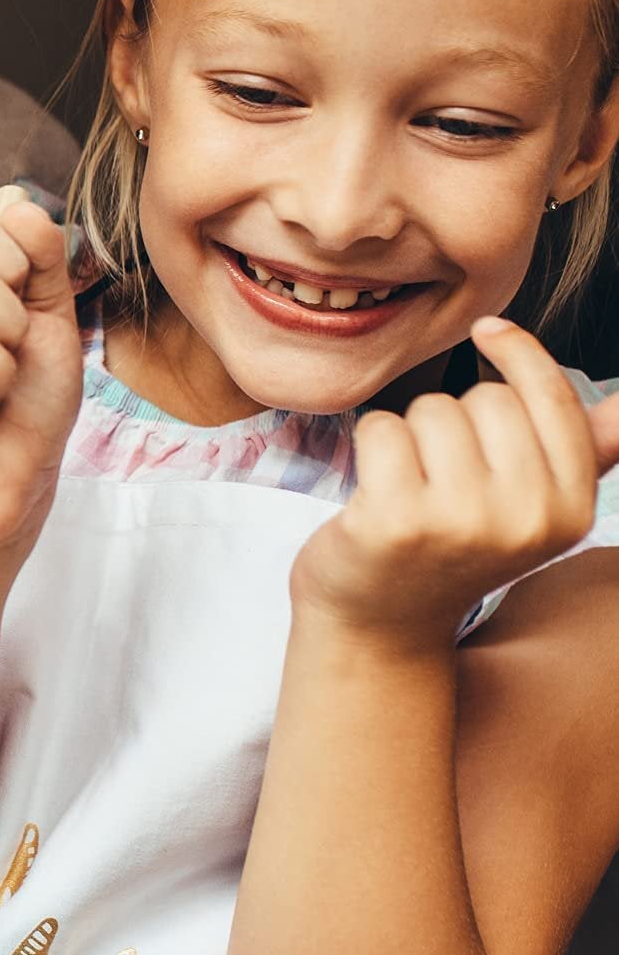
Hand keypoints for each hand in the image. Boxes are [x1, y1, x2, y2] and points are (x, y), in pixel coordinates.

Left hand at [292, 318, 618, 643]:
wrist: (381, 625)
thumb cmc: (450, 551)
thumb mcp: (530, 512)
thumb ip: (585, 456)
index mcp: (571, 509)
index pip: (551, 396)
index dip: (517, 352)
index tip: (488, 328)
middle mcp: (527, 518)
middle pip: (484, 399)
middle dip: (453, 420)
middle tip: (439, 478)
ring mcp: (461, 520)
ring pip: (430, 410)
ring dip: (409, 436)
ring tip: (409, 489)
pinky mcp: (396, 519)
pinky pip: (381, 428)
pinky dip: (369, 446)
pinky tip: (372, 492)